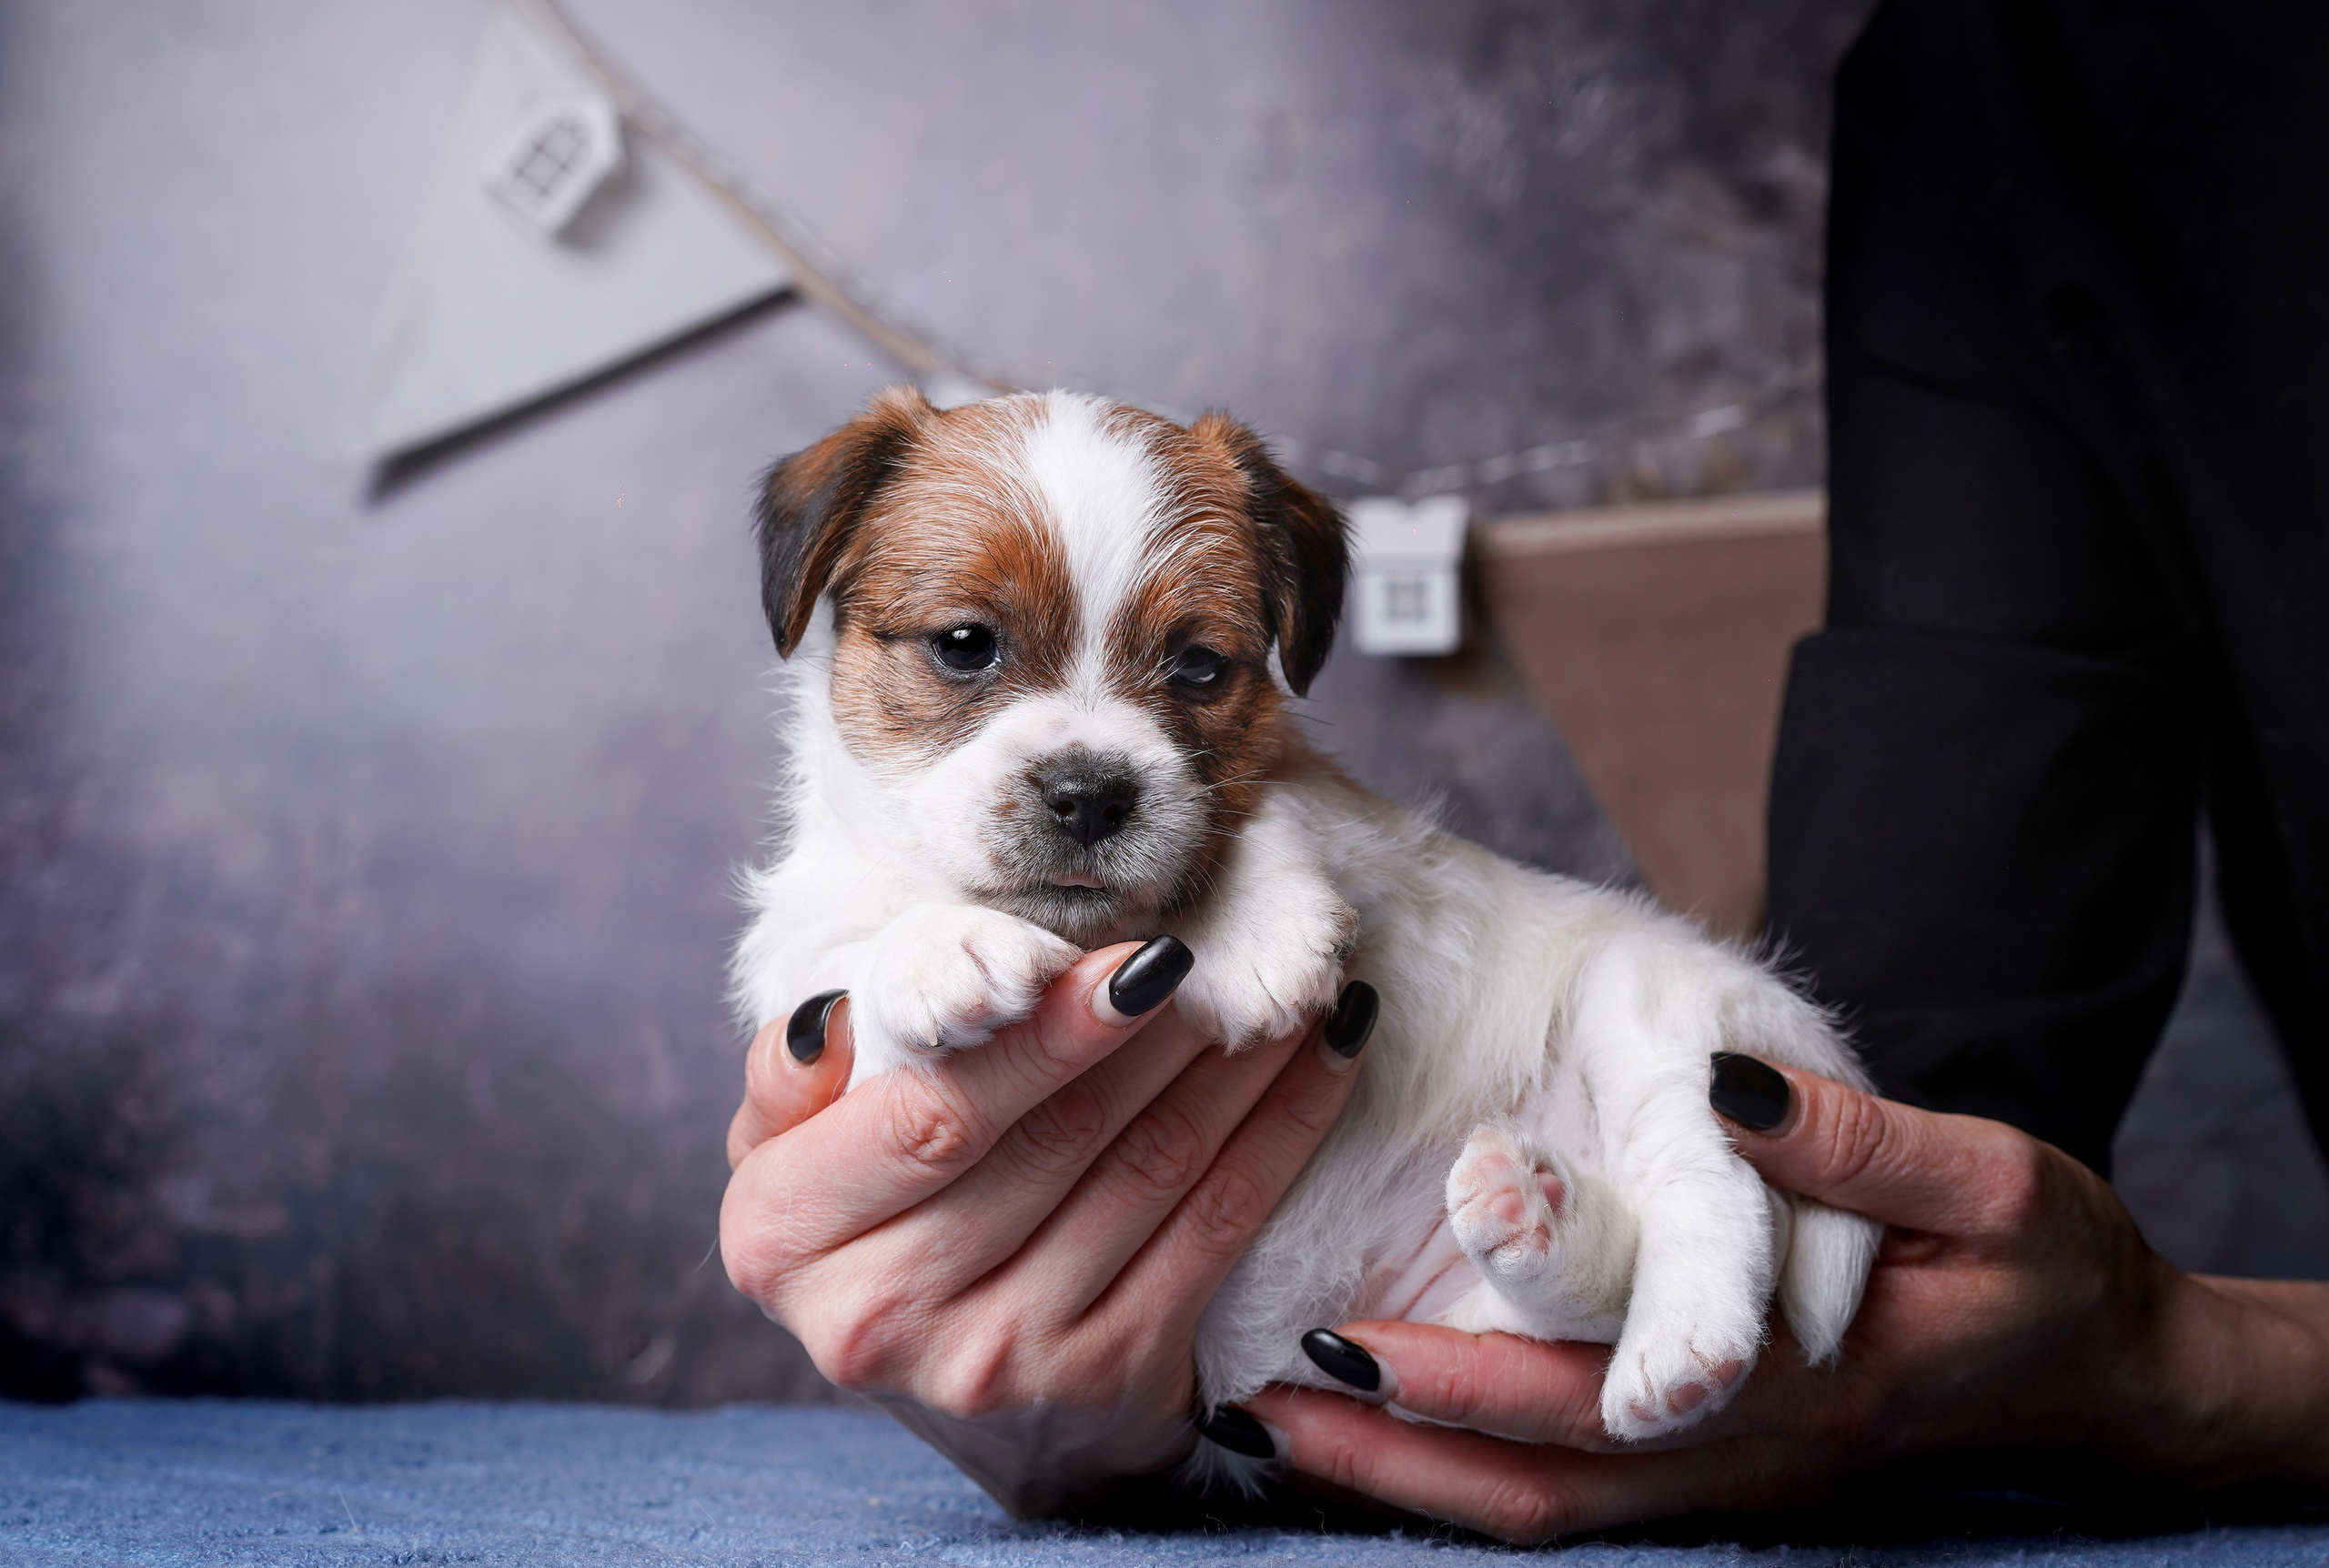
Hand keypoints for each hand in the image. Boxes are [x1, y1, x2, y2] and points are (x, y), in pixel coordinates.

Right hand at [720, 939, 1371, 1516]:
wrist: (964, 1400)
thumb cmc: (874, 1226)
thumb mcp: (792, 1158)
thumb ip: (793, 1077)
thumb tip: (840, 1016)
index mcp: (787, 1236)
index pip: (933, 1114)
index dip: (1045, 1034)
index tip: (1138, 957)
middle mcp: (884, 1314)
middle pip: (1054, 1139)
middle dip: (1159, 1031)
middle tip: (1235, 944)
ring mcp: (1003, 1359)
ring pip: (1150, 1172)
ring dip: (1237, 1064)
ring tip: (1289, 979)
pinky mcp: (1111, 1379)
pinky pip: (1217, 1229)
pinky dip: (1282, 1133)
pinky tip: (1325, 1057)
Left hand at [1245, 1060, 2328, 1542]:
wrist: (2099, 1363)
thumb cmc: (2040, 1262)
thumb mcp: (1985, 1180)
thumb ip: (1856, 1145)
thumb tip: (1733, 1096)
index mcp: (1801, 1380)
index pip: (1608, 1396)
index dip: (1474, 1382)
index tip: (1348, 1344)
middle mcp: (1748, 1452)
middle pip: (1545, 1476)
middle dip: (1396, 1450)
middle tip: (1259, 1399)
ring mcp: (1729, 1478)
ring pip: (1546, 1507)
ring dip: (1409, 1481)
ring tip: (1270, 1423)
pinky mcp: (1717, 1471)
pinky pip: (1573, 1496)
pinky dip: (1465, 1476)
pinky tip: (1374, 1434)